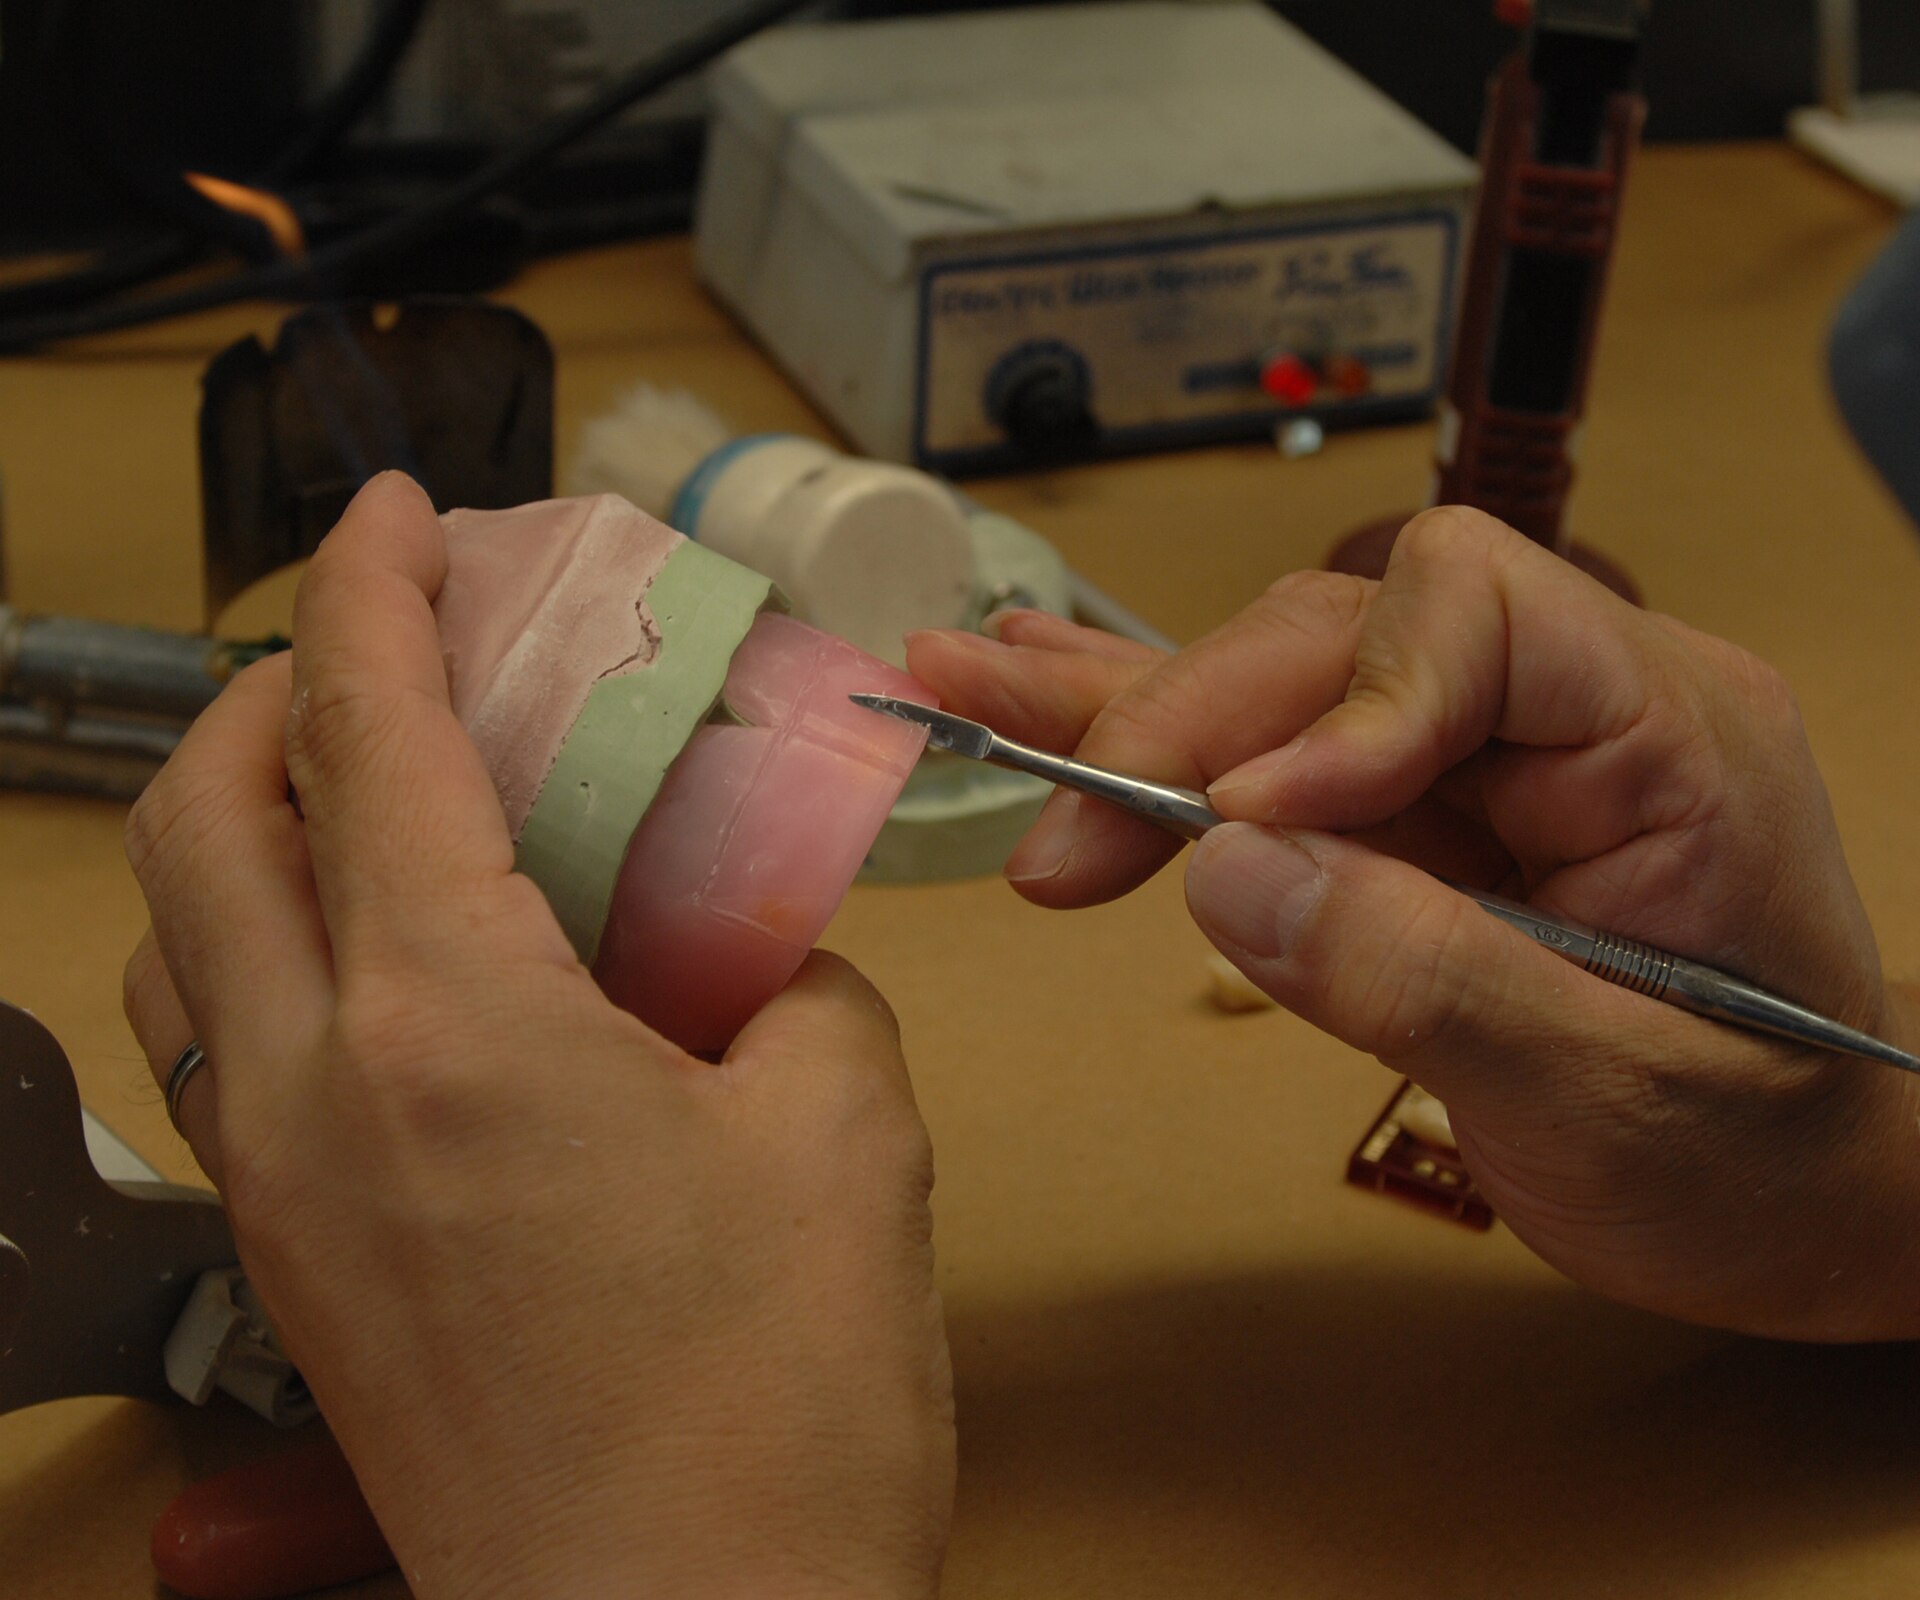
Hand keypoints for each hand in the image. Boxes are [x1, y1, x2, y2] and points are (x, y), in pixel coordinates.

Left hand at [122, 474, 953, 1598]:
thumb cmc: (771, 1414)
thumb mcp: (845, 1132)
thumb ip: (792, 993)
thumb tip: (752, 960)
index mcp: (453, 1021)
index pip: (366, 734)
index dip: (373, 588)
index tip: (399, 512)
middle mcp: (318, 1093)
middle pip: (199, 821)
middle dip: (267, 691)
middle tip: (380, 652)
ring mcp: (283, 1196)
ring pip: (182, 946)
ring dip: (246, 831)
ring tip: (369, 801)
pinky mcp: (298, 1278)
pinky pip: (228, 1060)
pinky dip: (273, 957)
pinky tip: (394, 979)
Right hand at [911, 507, 1919, 1340]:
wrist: (1816, 1199)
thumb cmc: (1767, 1158)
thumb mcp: (1615, 1101)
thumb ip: (1429, 978)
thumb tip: (1225, 871)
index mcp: (1667, 731)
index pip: (1473, 611)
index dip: (1336, 700)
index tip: (1238, 827)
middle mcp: (1570, 706)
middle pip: (1339, 638)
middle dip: (1184, 730)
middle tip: (1062, 850)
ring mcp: (1484, 754)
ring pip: (1277, 684)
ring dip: (1121, 710)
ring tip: (962, 690)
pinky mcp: (1418, 813)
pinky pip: (1269, 754)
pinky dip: (1148, 740)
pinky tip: (1031, 687)